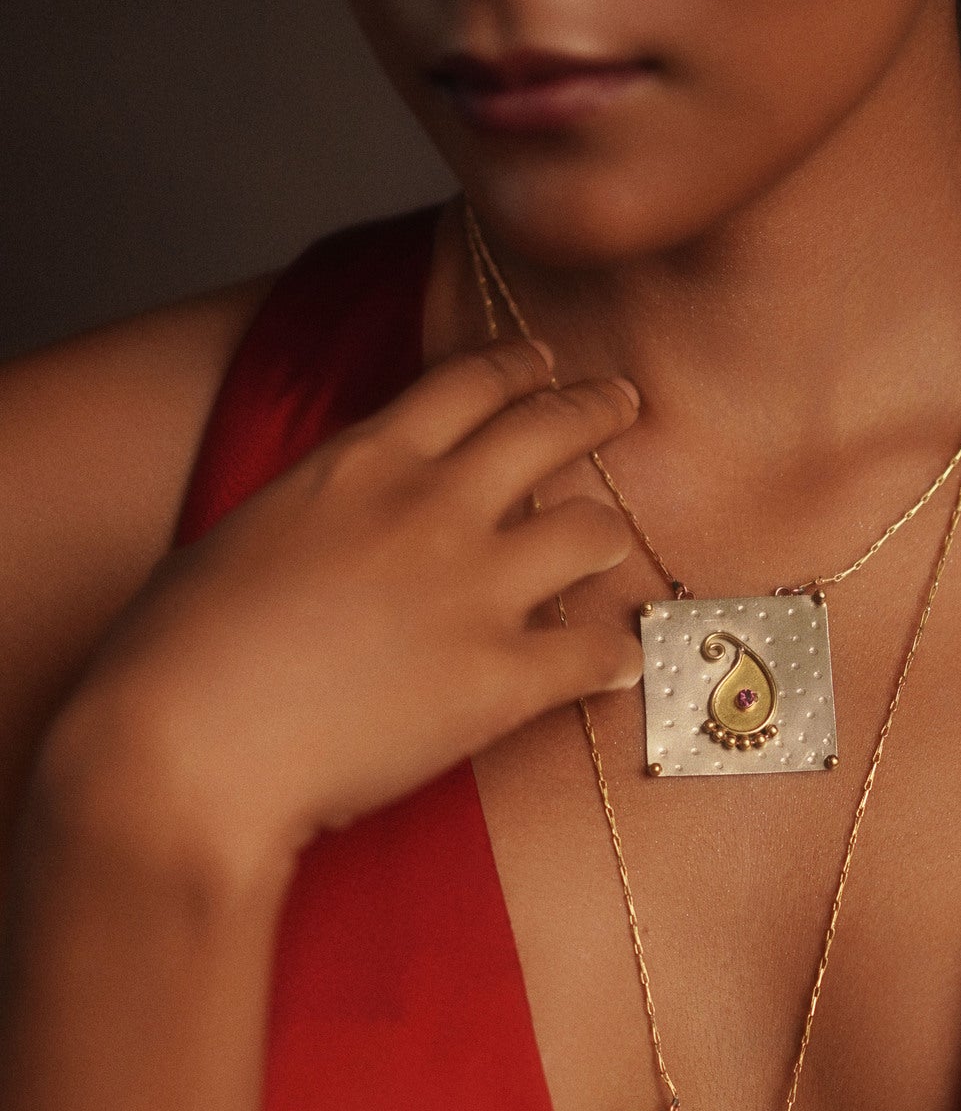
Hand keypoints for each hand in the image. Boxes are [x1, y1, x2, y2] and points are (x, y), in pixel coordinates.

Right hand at [46, 339, 641, 872]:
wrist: (190, 745)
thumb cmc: (184, 652)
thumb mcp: (252, 532)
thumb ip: (324, 511)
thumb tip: (345, 527)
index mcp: (363, 461)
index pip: (468, 383)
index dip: (519, 367)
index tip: (546, 365)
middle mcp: (434, 507)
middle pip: (548, 430)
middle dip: (597, 409)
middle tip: (625, 406)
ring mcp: (477, 590)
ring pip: (593, 532)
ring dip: (608, 537)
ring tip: (614, 546)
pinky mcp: (502, 679)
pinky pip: (594, 653)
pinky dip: (611, 659)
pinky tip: (617, 664)